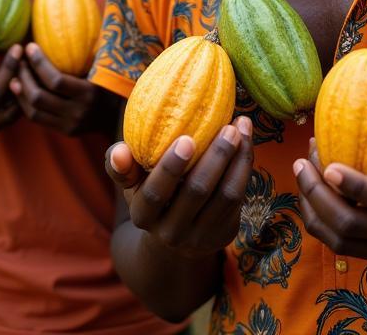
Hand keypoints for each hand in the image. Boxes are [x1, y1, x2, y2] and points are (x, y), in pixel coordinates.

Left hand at [9, 43, 113, 135]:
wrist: (119, 115)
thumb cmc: (109, 80)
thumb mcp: (102, 66)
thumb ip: (89, 49)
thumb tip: (72, 18)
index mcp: (89, 94)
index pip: (55, 81)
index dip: (38, 63)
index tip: (30, 46)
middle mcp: (78, 113)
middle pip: (39, 97)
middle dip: (23, 75)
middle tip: (18, 58)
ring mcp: (70, 125)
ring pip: (33, 110)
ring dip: (20, 89)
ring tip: (14, 72)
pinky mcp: (63, 131)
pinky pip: (36, 118)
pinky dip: (23, 102)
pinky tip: (19, 87)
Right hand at [105, 117, 254, 259]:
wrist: (172, 239)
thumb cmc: (148, 194)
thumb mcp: (130, 184)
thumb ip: (120, 166)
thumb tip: (118, 151)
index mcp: (143, 216)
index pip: (155, 194)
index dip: (170, 168)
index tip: (187, 139)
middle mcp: (172, 232)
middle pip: (196, 192)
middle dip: (215, 158)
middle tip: (227, 128)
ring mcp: (201, 236)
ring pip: (224, 196)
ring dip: (236, 159)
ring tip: (242, 127)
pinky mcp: (224, 233)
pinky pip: (238, 199)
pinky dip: (244, 167)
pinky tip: (247, 142)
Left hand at [294, 112, 366, 262]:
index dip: (356, 186)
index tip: (328, 167)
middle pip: (355, 224)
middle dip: (320, 194)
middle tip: (301, 164)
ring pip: (341, 240)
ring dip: (313, 208)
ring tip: (302, 174)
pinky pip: (339, 245)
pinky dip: (317, 220)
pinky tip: (309, 191)